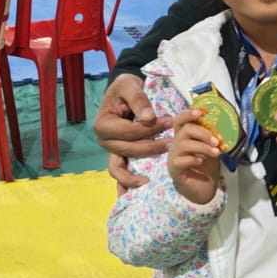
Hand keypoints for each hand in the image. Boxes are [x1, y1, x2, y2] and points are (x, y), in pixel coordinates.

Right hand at [93, 75, 172, 190]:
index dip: (150, 129)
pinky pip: (120, 173)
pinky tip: (139, 191)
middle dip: (152, 147)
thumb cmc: (125, 87)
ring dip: (137, 174)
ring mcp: (110, 150)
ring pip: (121, 168)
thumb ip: (139, 100)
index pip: (129, 132)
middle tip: (172, 142)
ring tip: (154, 178)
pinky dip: (126, 184)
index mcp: (103, 124)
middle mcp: (104, 140)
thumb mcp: (130, 86)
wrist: (124, 91)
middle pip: (129, 150)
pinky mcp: (118, 155)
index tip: (170, 121)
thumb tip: (148, 118)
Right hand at [167, 108, 222, 203]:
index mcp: (184, 137)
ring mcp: (173, 157)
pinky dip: (193, 158)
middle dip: (203, 132)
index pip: (180, 120)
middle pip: (184, 129)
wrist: (204, 190)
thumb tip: (223, 125)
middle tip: (216, 140)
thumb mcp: (212, 148)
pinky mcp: (174, 170)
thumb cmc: (206, 168)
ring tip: (216, 152)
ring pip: (183, 144)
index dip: (188, 114)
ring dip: (202, 147)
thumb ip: (212, 137)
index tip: (201, 112)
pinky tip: (202, 161)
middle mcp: (176, 145)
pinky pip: (180, 160)